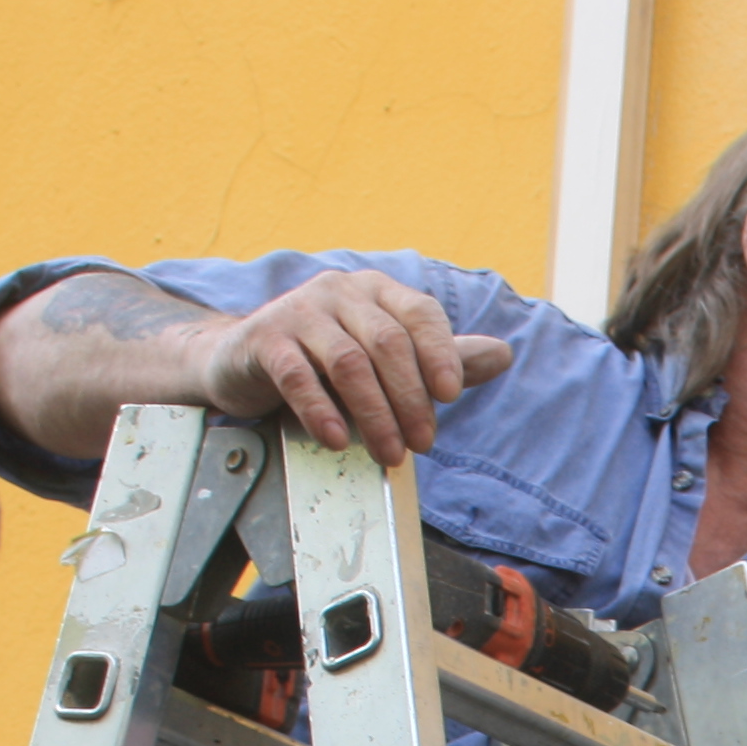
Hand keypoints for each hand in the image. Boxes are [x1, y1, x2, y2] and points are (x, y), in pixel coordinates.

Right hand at [193, 269, 513, 467]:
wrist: (243, 360)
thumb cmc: (325, 361)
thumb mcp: (385, 358)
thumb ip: (440, 358)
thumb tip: (503, 354)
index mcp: (376, 291)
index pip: (419, 314)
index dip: (440, 353)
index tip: (450, 396)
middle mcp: (339, 292)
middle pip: (387, 343)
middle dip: (411, 399)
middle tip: (422, 444)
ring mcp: (299, 312)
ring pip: (348, 362)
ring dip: (375, 414)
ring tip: (389, 454)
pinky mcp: (265, 340)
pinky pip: (299, 377)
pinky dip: (322, 412)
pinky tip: (338, 440)